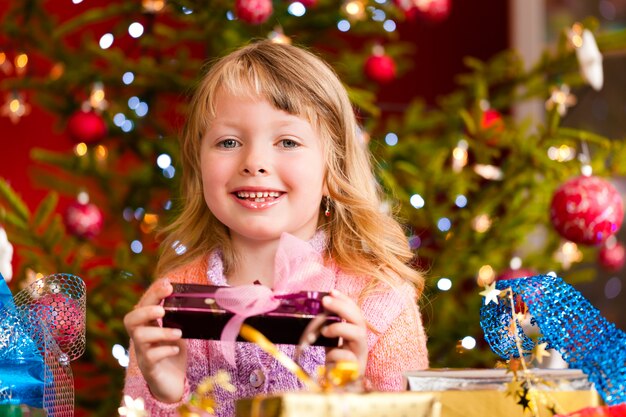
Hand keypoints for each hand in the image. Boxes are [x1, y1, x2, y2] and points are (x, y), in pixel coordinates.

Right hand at [123, 278, 186, 402]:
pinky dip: (164, 351)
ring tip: (178, 333)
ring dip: (160, 332)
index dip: (152, 293)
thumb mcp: (177, 330)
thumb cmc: (173, 352)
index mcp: (147, 325)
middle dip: (145, 310)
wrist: (173, 383)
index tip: (167, 284)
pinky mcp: (150, 369)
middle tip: (162, 309)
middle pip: (130, 319)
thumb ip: (180, 316)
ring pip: (140, 337)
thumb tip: (199, 297)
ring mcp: (143, 353)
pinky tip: (175, 350)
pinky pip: (149, 357)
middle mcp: (141, 338)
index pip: (142, 305)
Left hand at [321, 289, 367, 374]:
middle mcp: (361, 342)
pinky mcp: (356, 369)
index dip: (345, 300)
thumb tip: (315, 310)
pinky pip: (346, 356)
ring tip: (325, 331)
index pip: (354, 311)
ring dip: (340, 327)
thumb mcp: (331, 341)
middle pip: (359, 319)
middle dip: (342, 307)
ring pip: (359, 334)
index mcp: (356, 333)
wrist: (339, 386)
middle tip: (325, 301)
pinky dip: (334, 354)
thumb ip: (327, 327)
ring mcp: (360, 355)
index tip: (332, 291)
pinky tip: (328, 357)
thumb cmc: (336, 361)